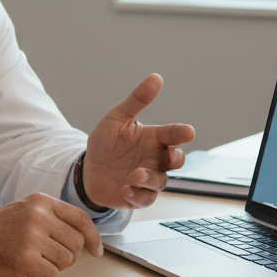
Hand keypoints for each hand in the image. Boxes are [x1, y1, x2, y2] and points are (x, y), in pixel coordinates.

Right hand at [0, 193, 101, 276]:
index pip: (81, 219)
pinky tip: (28, 267)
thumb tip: (85, 238)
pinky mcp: (25, 259)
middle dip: (69, 255)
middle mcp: (38, 217)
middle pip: (76, 243)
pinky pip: (52, 274)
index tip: (96, 250)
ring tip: (36, 259)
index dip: (93, 238)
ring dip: (55, 265)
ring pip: (66, 260)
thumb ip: (54, 218)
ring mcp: (32, 238)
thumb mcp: (27, 210)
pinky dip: (43, 275)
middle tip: (51, 255)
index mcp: (41, 202)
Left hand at [83, 74, 195, 209]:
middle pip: (176, 160)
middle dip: (176, 158)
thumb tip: (156, 78)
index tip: (188, 131)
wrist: (88, 168)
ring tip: (135, 174)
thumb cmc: (106, 142)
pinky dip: (138, 195)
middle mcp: (155, 158)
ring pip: (160, 180)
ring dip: (150, 178)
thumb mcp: (117, 118)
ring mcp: (148, 178)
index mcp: (153, 138)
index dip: (181, 133)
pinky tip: (126, 188)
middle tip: (169, 155)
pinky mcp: (138, 195)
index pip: (172, 134)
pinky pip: (145, 198)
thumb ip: (137, 100)